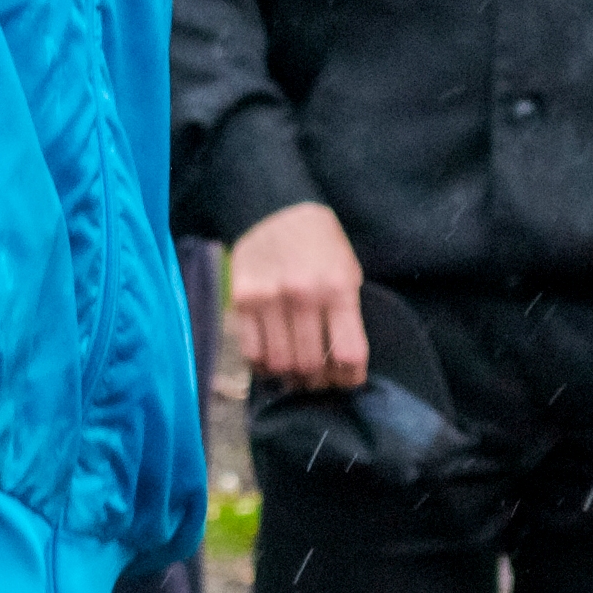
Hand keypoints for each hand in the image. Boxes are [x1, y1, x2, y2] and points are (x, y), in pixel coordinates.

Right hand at [229, 201, 369, 390]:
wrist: (276, 209)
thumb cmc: (321, 244)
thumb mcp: (348, 271)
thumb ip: (346, 314)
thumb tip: (342, 364)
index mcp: (338, 288)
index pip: (348, 354)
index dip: (350, 378)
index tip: (349, 380)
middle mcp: (303, 295)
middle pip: (311, 365)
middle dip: (319, 383)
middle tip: (320, 382)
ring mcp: (268, 298)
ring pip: (280, 364)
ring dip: (291, 379)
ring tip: (297, 376)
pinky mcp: (241, 300)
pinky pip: (251, 352)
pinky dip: (263, 367)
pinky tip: (272, 363)